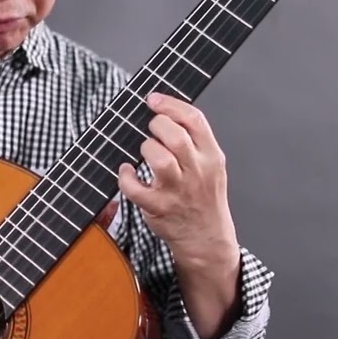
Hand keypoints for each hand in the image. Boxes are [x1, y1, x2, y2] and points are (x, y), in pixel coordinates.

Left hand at [117, 92, 238, 262]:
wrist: (207, 239)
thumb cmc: (203, 197)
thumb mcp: (211, 165)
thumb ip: (194, 140)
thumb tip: (164, 111)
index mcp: (211, 156)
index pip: (195, 120)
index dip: (170, 104)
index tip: (153, 99)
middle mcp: (197, 172)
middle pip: (175, 136)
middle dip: (156, 125)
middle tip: (152, 131)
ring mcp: (178, 191)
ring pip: (158, 159)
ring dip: (146, 149)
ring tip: (144, 152)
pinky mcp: (159, 208)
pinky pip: (135, 188)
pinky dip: (125, 177)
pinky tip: (127, 173)